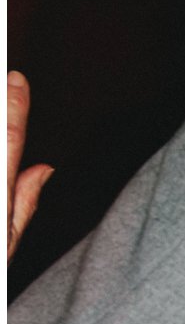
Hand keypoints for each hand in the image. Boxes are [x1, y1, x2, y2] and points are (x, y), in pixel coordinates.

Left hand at [7, 71, 53, 260]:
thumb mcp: (7, 244)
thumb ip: (24, 202)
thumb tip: (42, 168)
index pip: (9, 142)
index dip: (15, 108)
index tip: (16, 79)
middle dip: (1, 111)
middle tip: (4, 80)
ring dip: (1, 137)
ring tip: (5, 98)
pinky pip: (6, 183)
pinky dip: (4, 156)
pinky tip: (6, 163)